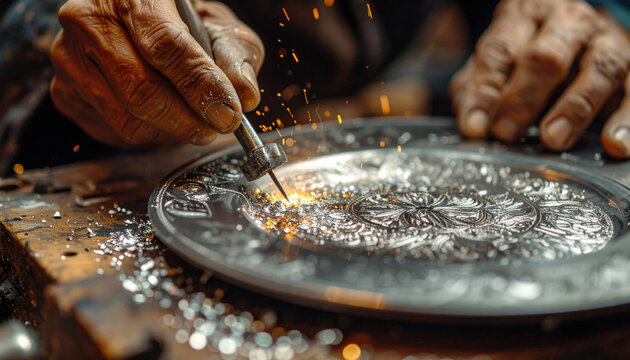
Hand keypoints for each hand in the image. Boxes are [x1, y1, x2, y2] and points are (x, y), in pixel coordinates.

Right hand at [50, 0, 263, 146]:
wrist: (132, 21)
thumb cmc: (179, 24)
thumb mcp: (216, 26)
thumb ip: (234, 56)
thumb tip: (245, 95)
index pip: (166, 46)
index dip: (201, 86)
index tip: (228, 114)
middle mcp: (90, 22)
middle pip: (143, 91)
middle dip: (188, 120)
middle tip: (216, 126)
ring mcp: (70, 59)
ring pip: (128, 120)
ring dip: (169, 133)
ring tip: (189, 121)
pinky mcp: (64, 92)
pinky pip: (112, 133)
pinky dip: (146, 137)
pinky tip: (159, 120)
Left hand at [451, 0, 629, 158]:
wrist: (579, 27)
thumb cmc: (528, 49)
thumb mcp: (498, 60)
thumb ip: (478, 87)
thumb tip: (471, 122)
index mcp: (525, 19)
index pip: (501, 51)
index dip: (485, 90)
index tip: (474, 126)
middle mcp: (568, 25)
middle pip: (546, 57)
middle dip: (523, 98)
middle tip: (507, 132)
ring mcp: (605, 43)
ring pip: (597, 70)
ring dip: (574, 108)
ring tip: (554, 139)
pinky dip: (626, 120)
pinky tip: (614, 143)